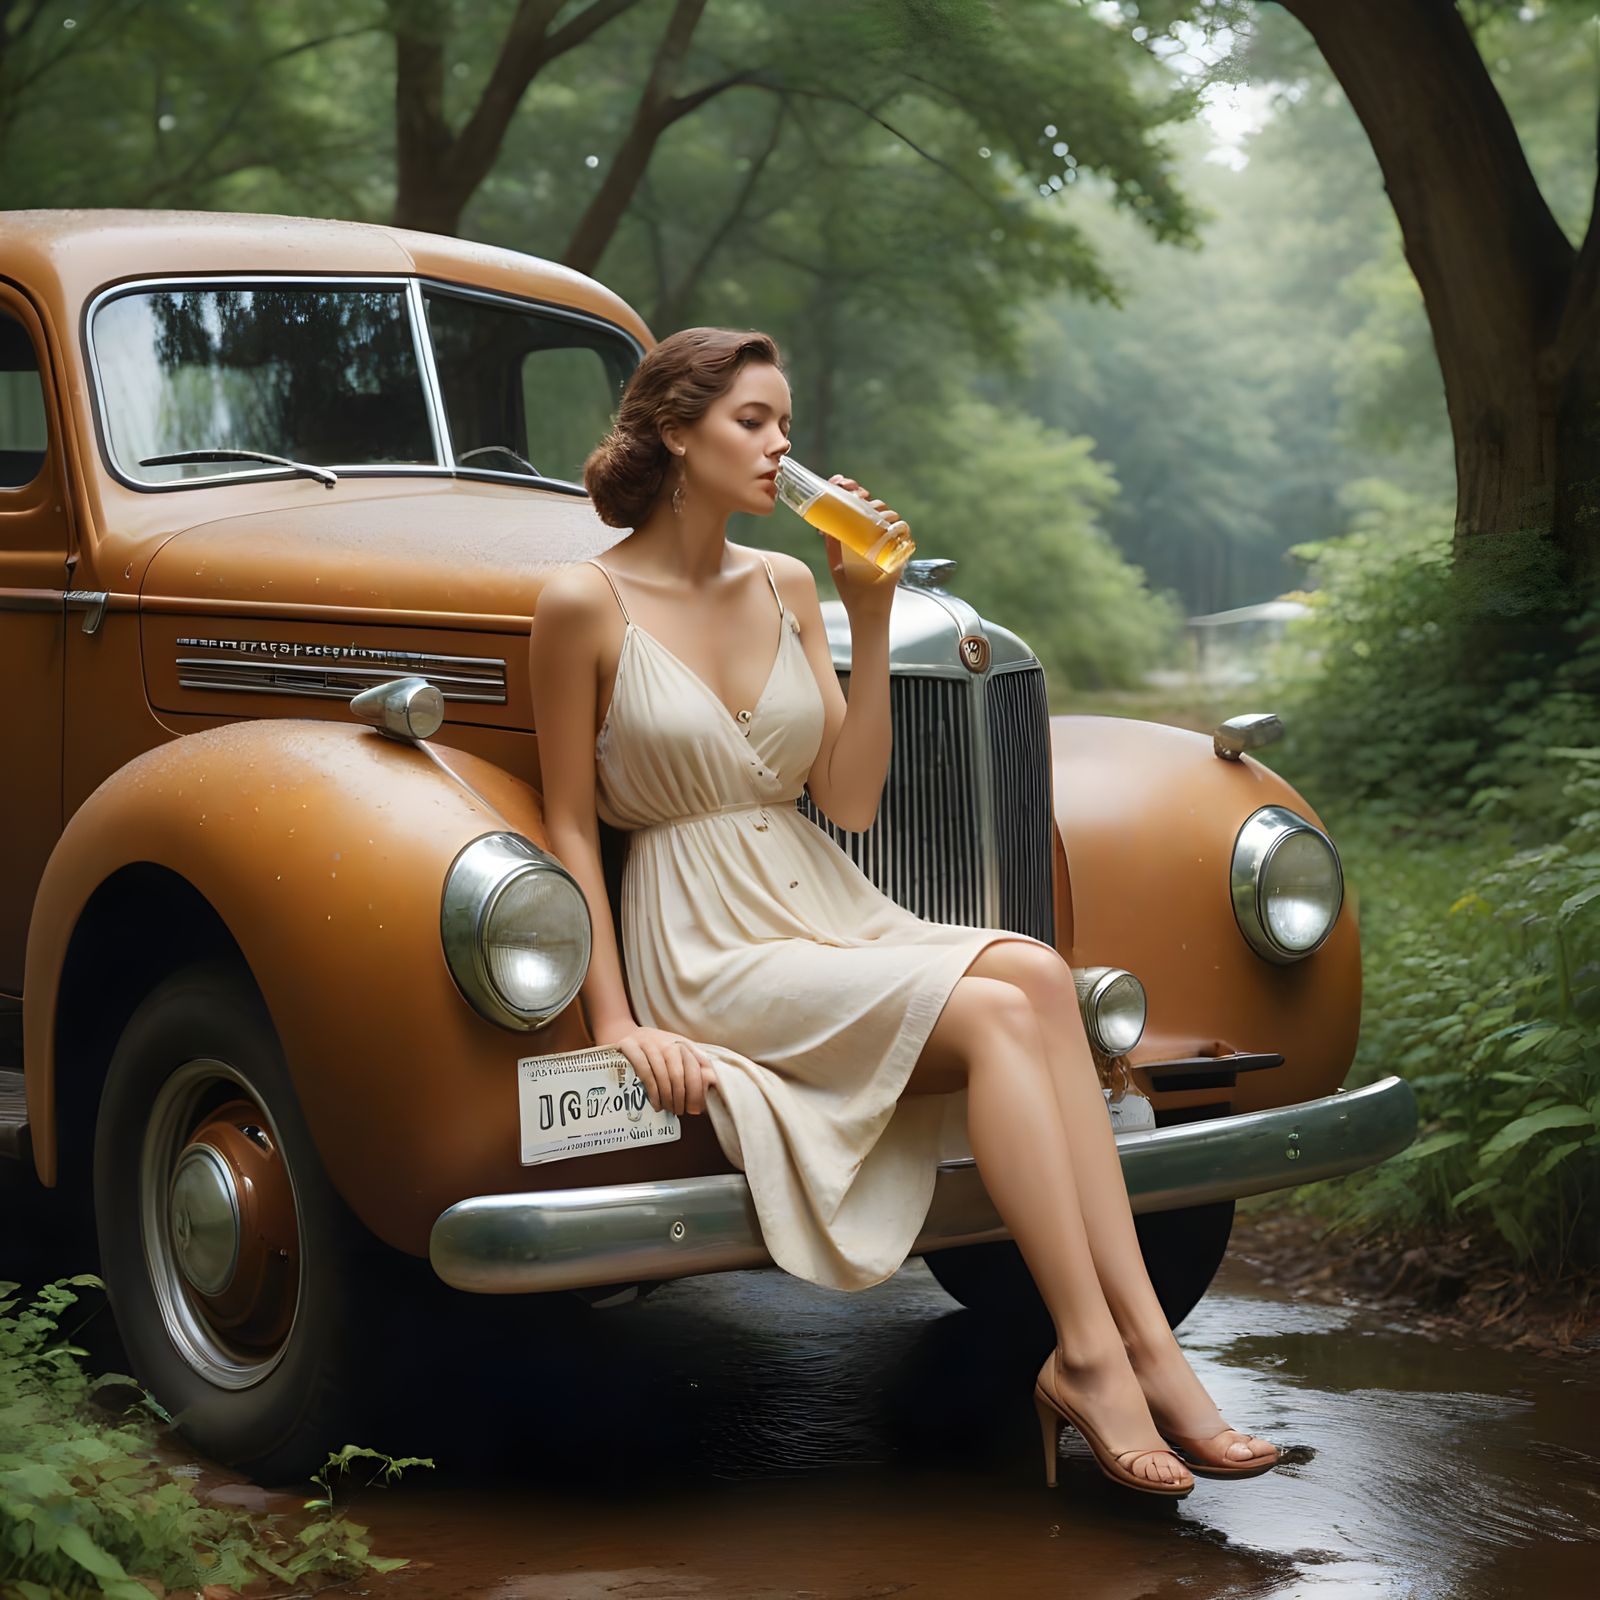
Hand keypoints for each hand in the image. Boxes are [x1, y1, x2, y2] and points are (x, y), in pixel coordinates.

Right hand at [602, 1024, 718, 1114]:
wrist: (631, 1036)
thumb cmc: (660, 1052)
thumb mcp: (680, 1057)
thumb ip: (698, 1068)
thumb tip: (715, 1083)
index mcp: (683, 1044)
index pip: (696, 1067)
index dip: (698, 1090)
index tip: (696, 1108)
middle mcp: (667, 1041)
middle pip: (679, 1074)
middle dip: (681, 1098)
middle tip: (681, 1111)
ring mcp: (648, 1043)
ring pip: (662, 1075)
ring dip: (667, 1097)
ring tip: (668, 1109)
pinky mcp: (631, 1046)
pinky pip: (644, 1072)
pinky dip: (652, 1091)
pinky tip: (655, 1103)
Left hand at [825, 474, 903, 616]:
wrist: (864, 607)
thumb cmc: (850, 586)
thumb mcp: (835, 560)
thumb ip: (832, 543)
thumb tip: (822, 525)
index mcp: (859, 532)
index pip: (857, 504)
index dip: (850, 489)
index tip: (840, 482)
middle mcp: (875, 533)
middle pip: (872, 503)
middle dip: (861, 493)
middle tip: (850, 493)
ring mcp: (888, 540)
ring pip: (888, 513)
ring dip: (877, 507)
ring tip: (866, 511)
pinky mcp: (900, 550)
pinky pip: (903, 530)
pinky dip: (896, 525)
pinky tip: (885, 525)